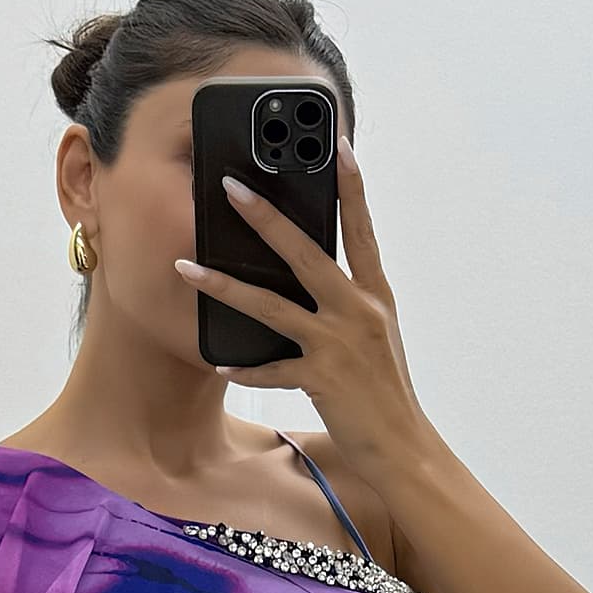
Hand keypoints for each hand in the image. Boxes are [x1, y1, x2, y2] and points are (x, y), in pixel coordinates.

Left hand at [174, 140, 431, 486]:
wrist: (404, 448)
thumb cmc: (386, 394)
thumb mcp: (377, 338)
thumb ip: (351, 305)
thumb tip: (316, 281)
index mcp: (375, 297)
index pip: (362, 230)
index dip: (352, 187)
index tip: (338, 145)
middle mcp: (358, 312)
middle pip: (306, 253)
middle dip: (266, 217)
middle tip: (233, 187)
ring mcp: (339, 344)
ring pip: (273, 305)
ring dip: (226, 285)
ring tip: (188, 268)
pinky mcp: (323, 379)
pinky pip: (273, 369)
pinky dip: (247, 368)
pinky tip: (221, 364)